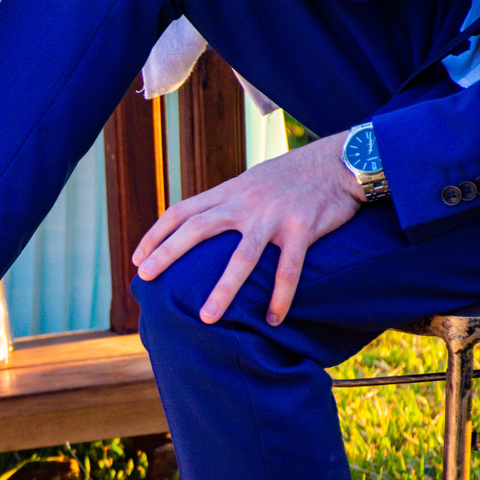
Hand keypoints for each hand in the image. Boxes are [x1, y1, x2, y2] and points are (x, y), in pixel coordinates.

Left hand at [133, 131, 363, 325]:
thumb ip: (226, 203)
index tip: (137, 259)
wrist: (342, 161)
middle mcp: (245, 202)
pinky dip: (280, 296)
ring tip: (206, 318)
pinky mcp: (303, 228)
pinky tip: (273, 318)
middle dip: (168, 253)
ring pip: (242, 257)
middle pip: (198, 228)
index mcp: (229, 192)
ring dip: (223, 290)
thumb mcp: (251, 183)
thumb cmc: (292, 177)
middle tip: (146, 278)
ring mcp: (273, 216)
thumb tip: (198, 225)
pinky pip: (289, 269)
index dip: (156, 235)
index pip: (181, 211)